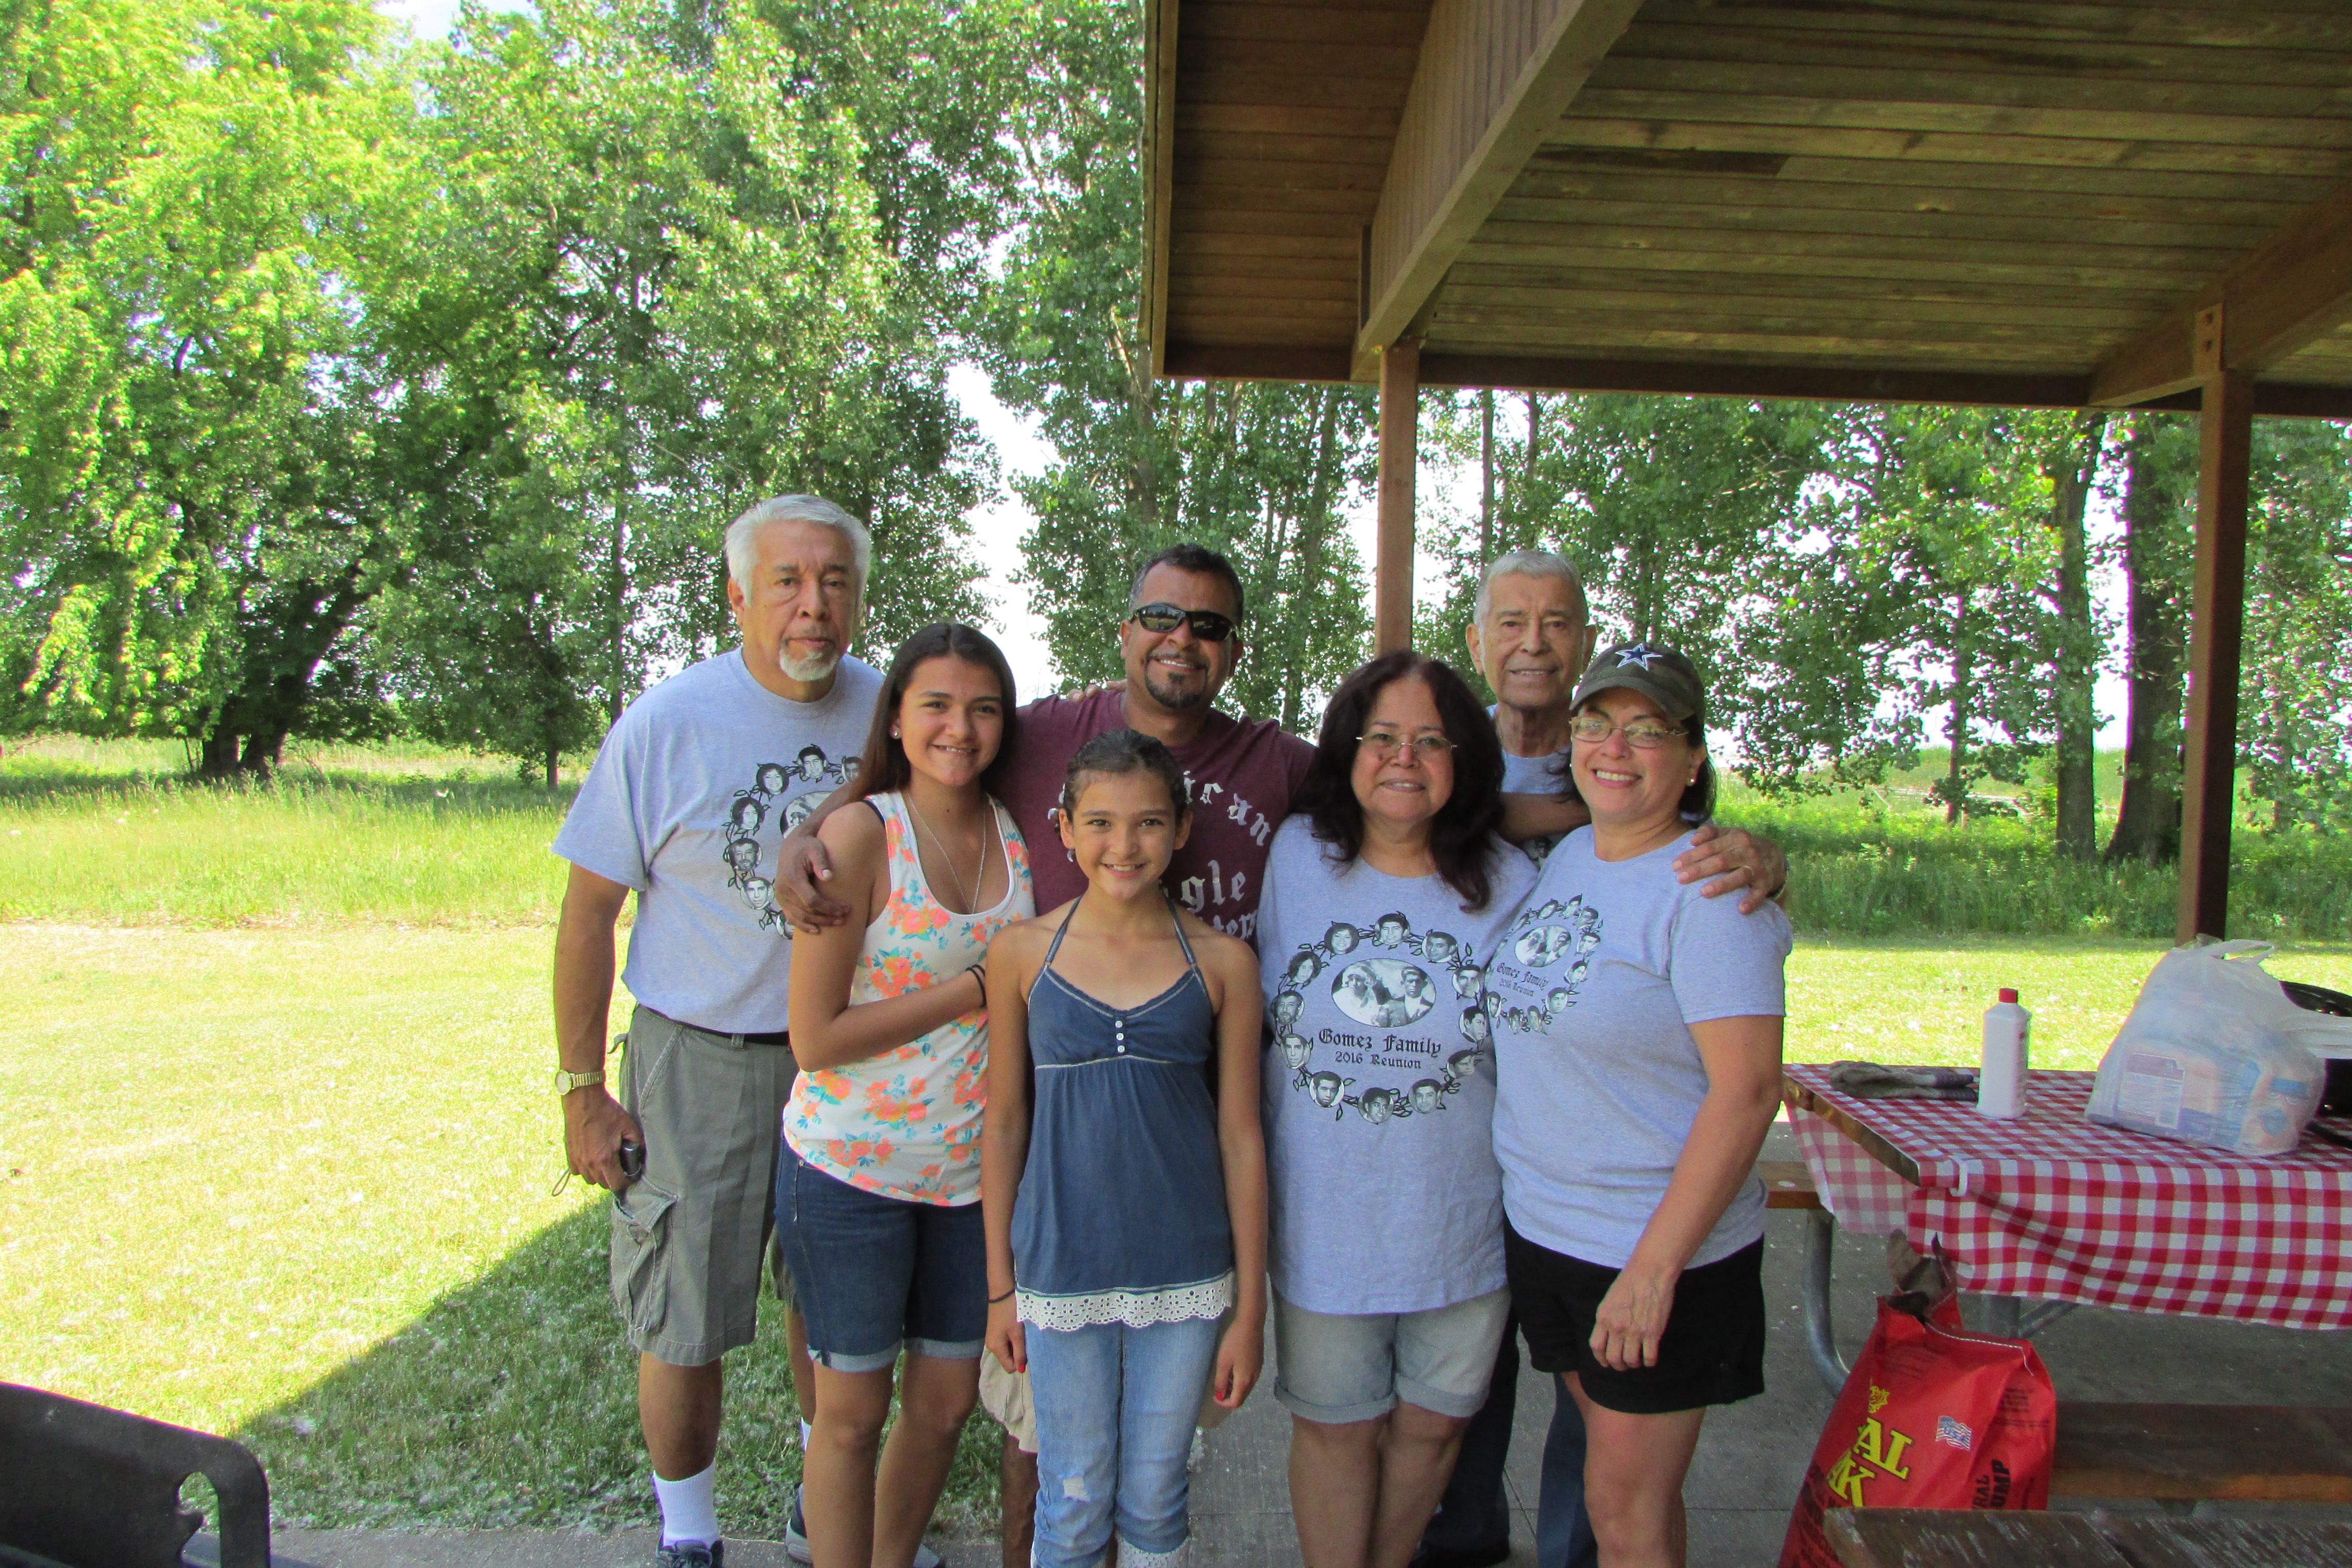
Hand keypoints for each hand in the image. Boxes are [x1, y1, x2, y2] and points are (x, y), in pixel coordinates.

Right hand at [563, 1087, 643, 1191]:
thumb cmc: (606, 1111)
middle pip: (604, 1184)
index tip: (631, 1175)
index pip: (617, 1184)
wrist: (583, 1099)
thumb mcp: (628, 1126)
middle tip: (621, 1166)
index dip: (627, 1182)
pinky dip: (586, 1169)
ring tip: (607, 1162)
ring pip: (590, 1179)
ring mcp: (577, 1160)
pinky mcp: (569, 1155)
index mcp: (605, 1159)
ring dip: (600, 1175)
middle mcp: (589, 1164)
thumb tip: (642, 1155)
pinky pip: (578, 1172)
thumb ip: (638, 1143)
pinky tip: (592, 1158)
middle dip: (615, 1178)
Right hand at [773, 830, 850, 933]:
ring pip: (799, 917)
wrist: (791, 846)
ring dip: (818, 922)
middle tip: (844, 917)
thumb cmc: (807, 846)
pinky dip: (803, 925)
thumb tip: (829, 877)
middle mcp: (783, 890)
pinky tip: (816, 930)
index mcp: (792, 878)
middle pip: (807, 911)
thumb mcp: (816, 849)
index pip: (811, 900)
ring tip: (836, 923)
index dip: (828, 908)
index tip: (844, 909)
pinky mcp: (782, 900)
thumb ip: (821, 862)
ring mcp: (781, 897)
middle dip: (826, 916)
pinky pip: (791, 917)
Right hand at [987, 1296, 1025, 1373]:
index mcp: (995, 1348)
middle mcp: (991, 1346)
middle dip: (1018, 1353)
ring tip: (1021, 1332)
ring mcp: (992, 1338)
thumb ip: (1020, 1353)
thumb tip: (1020, 1370)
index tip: (1027, 1349)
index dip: (1020, 1362)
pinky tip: (1017, 1328)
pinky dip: (1013, 1339)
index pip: (1009, 1367)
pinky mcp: (995, 1331)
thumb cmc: (1011, 1313)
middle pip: (1008, 1359)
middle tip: (1025, 1339)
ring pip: (1008, 1350)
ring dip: (1017, 1345)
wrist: (1002, 1291)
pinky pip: (1006, 1342)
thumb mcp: (1018, 1334)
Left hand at [1210, 1313, 1263, 1408]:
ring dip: (1234, 1388)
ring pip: (1246, 1388)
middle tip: (1218, 1387)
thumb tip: (1220, 1396)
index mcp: (1244, 1381)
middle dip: (1229, 1396)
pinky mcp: (1259, 1363)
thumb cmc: (1234, 1342)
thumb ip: (1221, 1381)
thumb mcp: (1223, 1362)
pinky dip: (1240, 1380)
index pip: (1235, 1402)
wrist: (1251, 1323)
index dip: (1223, 1403)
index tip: (1214, 1395)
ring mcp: (1258, 1371)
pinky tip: (1233, 1368)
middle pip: (1242, 1397)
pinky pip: (1249, 1379)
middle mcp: (1254, 1379)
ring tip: (1223, 1377)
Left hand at [1589, 1263, 1677, 1370]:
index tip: (1606, 1362)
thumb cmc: (1629, 1282)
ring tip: (1637, 1361)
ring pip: (1631, 1361)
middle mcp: (1617, 1327)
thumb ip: (1607, 1319)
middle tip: (1624, 1365)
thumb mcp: (1609, 1300)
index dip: (1601, 1359)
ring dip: (1634, 1365)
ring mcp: (1635, 1331)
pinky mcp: (1653, 1333)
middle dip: (1618, 1366)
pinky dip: (1649, 1362)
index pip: (1596, 1347)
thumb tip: (1608, 1337)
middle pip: (1613, 1358)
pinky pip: (1649, 1357)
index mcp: (1603, 1318)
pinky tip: (1649, 1359)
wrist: (1650, 1272)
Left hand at [1673, 824, 1787, 914]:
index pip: (1710, 847)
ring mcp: (1758, 868)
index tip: (1674, 866)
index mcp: (1736, 838)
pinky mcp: (1766, 883)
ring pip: (1739, 876)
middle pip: (1721, 861)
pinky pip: (1759, 893)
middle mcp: (1747, 851)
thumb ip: (1709, 833)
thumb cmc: (1742, 846)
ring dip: (1722, 885)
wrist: (1775, 855)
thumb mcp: (1729, 834)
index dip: (1691, 856)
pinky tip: (1741, 909)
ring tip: (1704, 892)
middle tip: (1680, 879)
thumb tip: (1692, 840)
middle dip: (1699, 870)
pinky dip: (1751, 901)